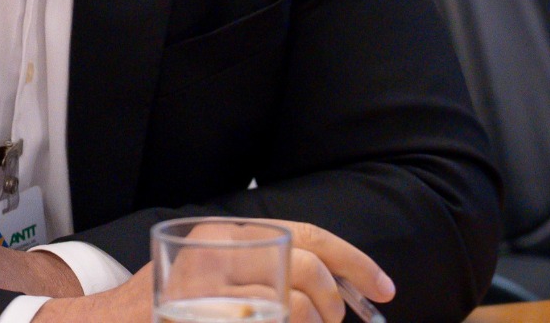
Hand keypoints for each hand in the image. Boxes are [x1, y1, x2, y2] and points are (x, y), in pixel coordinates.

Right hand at [41, 222, 393, 322]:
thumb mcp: (214, 275)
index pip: (307, 237)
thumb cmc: (166, 307)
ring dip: (311, 322)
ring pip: (292, 304)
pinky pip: (270, 322)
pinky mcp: (204, 313)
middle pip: (305, 267)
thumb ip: (259, 270)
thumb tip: (331, 287)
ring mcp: (209, 287)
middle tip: (332, 322)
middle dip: (333, 302)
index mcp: (226, 235)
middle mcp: (218, 251)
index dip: (354, 263)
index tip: (383, 291)